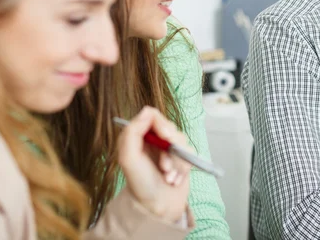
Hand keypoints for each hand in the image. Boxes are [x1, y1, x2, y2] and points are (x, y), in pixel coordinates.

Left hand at [117, 106, 190, 222]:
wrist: (157, 207)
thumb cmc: (140, 184)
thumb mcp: (128, 158)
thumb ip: (132, 132)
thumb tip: (146, 110)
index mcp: (139, 136)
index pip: (153, 115)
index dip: (162, 124)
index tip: (165, 137)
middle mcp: (155, 140)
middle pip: (170, 127)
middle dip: (171, 148)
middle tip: (164, 165)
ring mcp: (170, 149)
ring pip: (183, 141)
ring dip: (177, 161)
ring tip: (168, 176)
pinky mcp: (183, 158)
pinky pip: (191, 153)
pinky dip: (184, 168)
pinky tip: (175, 179)